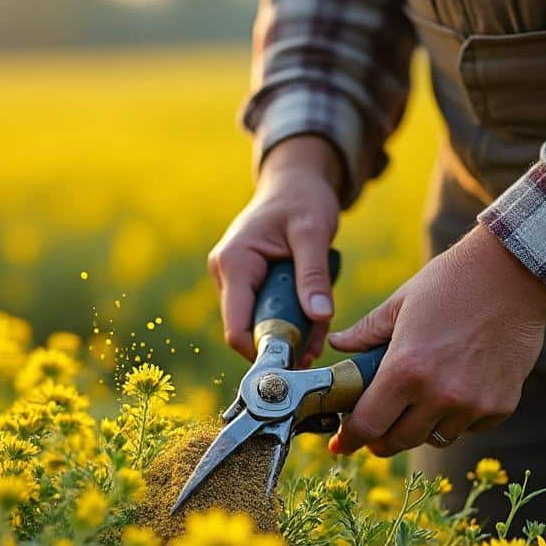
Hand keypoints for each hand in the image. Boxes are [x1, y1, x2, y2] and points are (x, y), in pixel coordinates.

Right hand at [208, 135, 342, 365]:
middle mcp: (225, 274)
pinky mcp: (247, 284)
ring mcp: (233, 280)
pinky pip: (266, 313)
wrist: (294, 182)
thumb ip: (314, 275)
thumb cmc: (302, 200)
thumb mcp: (313, 233)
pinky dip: (291, 319)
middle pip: (249, 330)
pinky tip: (313, 317)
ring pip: (260, 325)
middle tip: (319, 343)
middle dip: (285, 341)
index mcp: (234, 262)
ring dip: (292, 331)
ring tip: (320, 323)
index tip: (296, 362)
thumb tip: (319, 316)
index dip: (262, 352)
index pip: (236, 328)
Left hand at [327, 225, 545, 456]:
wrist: (514, 275)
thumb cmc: (451, 283)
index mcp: (405, 369)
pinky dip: (457, 418)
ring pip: (435, 438)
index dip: (350, 438)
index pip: (367, 426)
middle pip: (398, 441)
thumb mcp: (400, 303)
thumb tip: (337, 344)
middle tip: (377, 428)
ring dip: (421, 427)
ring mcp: (473, 404)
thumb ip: (365, 333)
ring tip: (420, 401)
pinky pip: (469, 428)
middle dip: (381, 438)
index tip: (342, 443)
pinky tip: (458, 389)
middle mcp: (439, 395)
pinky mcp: (501, 406)